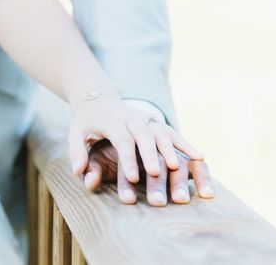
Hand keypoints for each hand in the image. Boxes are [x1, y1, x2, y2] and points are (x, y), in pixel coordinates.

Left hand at [68, 93, 203, 183]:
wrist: (99, 98)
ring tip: (179, 166)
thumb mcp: (76, 133)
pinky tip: (199, 157)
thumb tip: (78, 172)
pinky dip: (185, 144)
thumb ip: (77, 152)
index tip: (133, 178)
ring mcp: (145, 118)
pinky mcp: (155, 121)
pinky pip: (172, 132)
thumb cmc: (86, 121)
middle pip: (143, 135)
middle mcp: (131, 117)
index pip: (122, 139)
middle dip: (151, 154)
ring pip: (161, 131)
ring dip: (170, 148)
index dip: (128, 158)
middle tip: (157, 173)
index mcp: (111, 120)